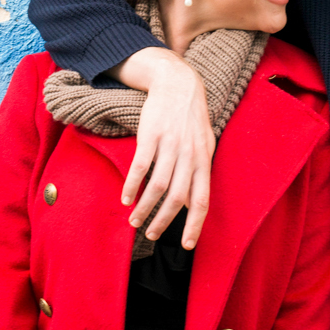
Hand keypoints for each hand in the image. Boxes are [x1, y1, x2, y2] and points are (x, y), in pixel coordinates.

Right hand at [110, 47, 214, 248]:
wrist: (178, 84)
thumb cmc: (191, 120)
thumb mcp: (204, 146)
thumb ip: (199, 175)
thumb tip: (193, 206)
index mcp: (204, 161)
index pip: (202, 201)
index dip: (194, 225)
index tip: (186, 245)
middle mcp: (189, 156)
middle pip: (176, 199)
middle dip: (162, 222)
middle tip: (150, 234)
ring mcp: (170, 145)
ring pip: (156, 186)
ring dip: (144, 208)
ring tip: (134, 221)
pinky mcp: (151, 135)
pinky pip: (140, 167)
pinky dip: (131, 186)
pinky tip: (125, 198)